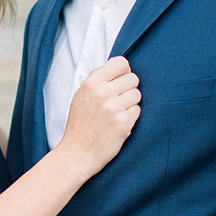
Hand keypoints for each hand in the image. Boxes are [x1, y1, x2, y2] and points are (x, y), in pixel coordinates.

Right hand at [60, 56, 140, 174]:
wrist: (78, 153)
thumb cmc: (80, 124)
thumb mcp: (80, 95)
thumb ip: (98, 80)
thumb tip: (119, 67)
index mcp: (91, 83)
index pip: (121, 63)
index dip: (124, 71)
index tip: (120, 80)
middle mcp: (102, 93)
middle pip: (133, 78)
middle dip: (128, 88)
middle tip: (118, 100)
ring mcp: (113, 108)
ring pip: (137, 94)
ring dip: (130, 103)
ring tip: (117, 112)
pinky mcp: (123, 123)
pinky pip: (137, 111)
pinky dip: (130, 117)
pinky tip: (118, 123)